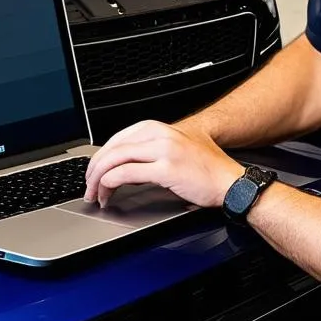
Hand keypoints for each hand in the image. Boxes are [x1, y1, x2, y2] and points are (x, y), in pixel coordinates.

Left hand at [83, 119, 244, 208]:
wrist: (231, 182)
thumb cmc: (207, 170)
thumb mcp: (177, 148)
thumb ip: (151, 150)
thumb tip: (124, 165)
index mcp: (159, 127)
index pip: (118, 137)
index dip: (101, 156)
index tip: (95, 172)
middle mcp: (159, 134)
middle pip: (113, 147)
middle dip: (95, 168)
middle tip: (88, 185)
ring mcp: (163, 149)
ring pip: (115, 158)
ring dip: (99, 178)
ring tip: (95, 193)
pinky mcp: (165, 168)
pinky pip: (126, 172)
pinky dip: (110, 183)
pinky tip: (108, 193)